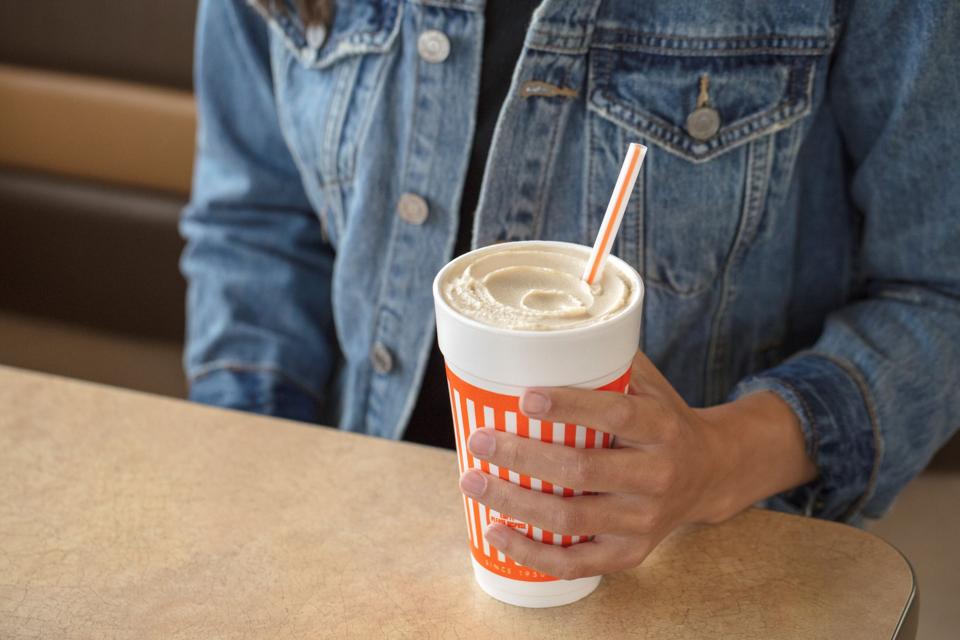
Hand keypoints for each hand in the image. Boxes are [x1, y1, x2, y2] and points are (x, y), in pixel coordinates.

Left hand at [458, 351, 814, 579]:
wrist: (710, 473)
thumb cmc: (662, 420)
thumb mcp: (649, 385)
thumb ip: (608, 363)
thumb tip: (542, 334)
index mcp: (661, 428)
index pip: (616, 415)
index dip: (570, 407)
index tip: (525, 398)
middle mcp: (657, 476)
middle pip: (583, 471)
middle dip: (523, 457)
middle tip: (481, 441)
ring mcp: (644, 520)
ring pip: (571, 519)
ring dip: (515, 503)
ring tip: (473, 482)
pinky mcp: (631, 553)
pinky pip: (577, 563)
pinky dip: (532, 553)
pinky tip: (496, 532)